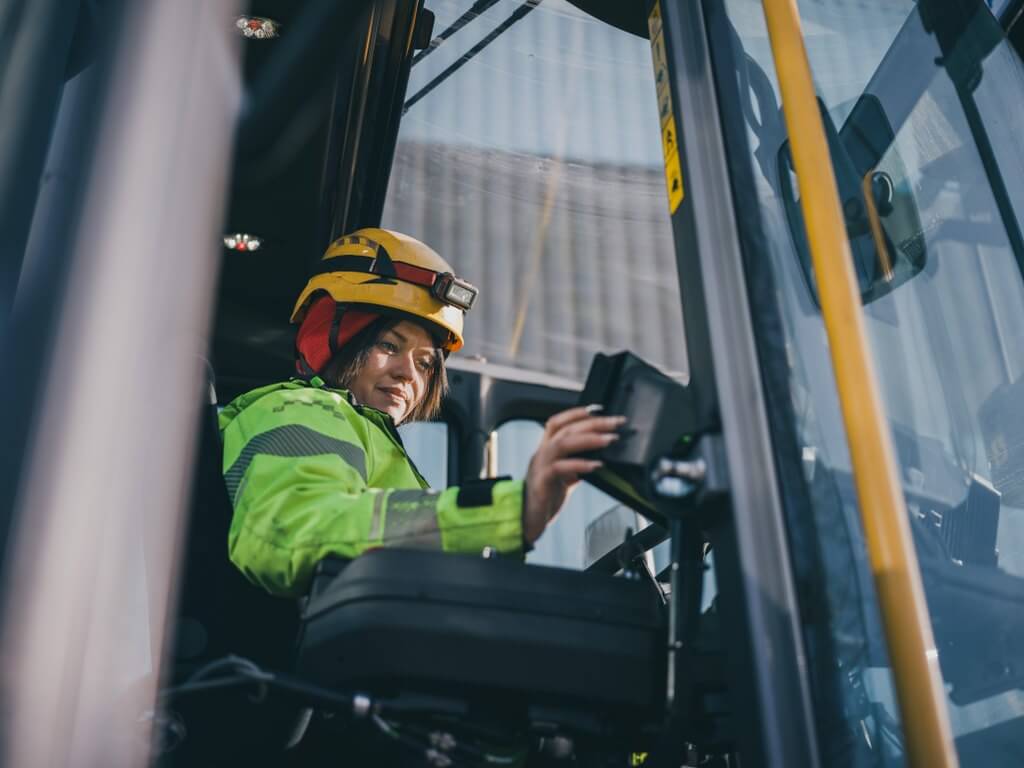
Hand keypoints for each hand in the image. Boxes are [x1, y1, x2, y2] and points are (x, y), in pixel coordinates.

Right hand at [522, 406, 625, 544]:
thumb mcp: (564, 479)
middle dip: (593, 423)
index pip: (557, 422)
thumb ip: (577, 467)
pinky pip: (559, 468)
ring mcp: (540, 467)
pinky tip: (596, 465)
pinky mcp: (541, 483)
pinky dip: (579, 464)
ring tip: (609, 440)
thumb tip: (600, 459)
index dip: (577, 413)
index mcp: (546, 450)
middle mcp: (541, 454)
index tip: (600, 409)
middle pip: (565, 429)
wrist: (525, 522)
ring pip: (562, 443)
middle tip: (616, 423)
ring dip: (589, 439)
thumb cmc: (545, 499)